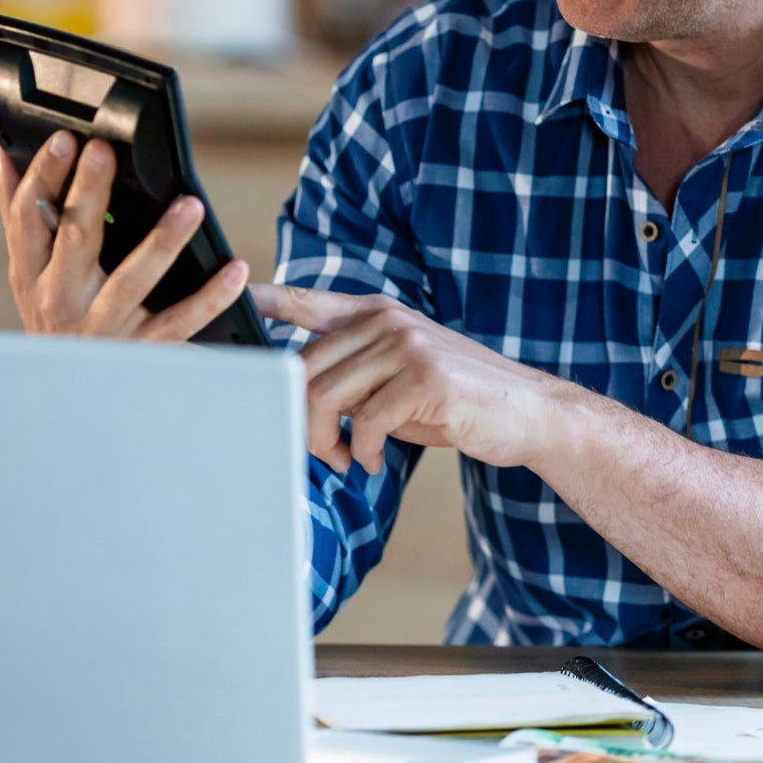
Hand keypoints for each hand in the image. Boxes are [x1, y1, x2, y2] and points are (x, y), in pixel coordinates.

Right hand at [0, 131, 247, 339]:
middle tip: (106, 151)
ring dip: (162, 241)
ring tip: (190, 205)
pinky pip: (181, 321)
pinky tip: (235, 270)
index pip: (31, 218)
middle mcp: (62, 299)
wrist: (66, 399)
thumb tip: (3, 151)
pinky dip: (211, 297)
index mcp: (32, 273)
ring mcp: (104, 326)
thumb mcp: (26, 272)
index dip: (45, 177)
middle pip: (75, 239)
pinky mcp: (143, 350)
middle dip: (88, 192)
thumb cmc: (53, 319)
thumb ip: (19, 214)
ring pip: (132, 280)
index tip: (66, 139)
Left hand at [252, 284, 590, 473]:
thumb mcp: (400, 373)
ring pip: (323, 397)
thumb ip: (355, 370)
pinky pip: (363, 423)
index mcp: (376, 313)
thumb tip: (299, 393)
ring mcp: (407, 345)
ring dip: (324, 443)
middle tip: (324, 453)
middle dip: (298, 422)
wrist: (527, 411)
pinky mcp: (425, 378)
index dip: (264, 301)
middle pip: (302, 369)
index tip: (234, 302)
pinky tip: (373, 462)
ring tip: (347, 459)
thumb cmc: (457, 399)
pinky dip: (361, 453)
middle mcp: (386, 320)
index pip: (305, 301)